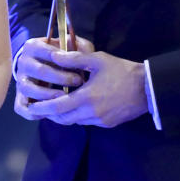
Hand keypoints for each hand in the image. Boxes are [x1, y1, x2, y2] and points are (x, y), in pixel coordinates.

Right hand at [13, 36, 93, 116]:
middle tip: (78, 81)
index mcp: (32, 46)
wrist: (46, 66)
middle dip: (61, 78)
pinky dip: (34, 112)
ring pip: (29, 89)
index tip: (79, 68)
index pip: (47, 52)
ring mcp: (20, 80)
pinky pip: (22, 108)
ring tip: (65, 97)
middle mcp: (23, 62)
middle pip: (39, 71)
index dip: (64, 61)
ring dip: (48, 95)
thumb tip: (81, 54)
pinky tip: (51, 112)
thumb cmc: (62, 56)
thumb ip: (79, 47)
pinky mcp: (20, 97)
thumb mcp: (72, 46)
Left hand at [17, 50, 147, 127]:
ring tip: (54, 105)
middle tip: (39, 107)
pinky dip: (76, 116)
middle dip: (50, 113)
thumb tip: (53, 56)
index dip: (43, 108)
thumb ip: (74, 59)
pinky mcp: (108, 124)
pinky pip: (86, 122)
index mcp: (87, 98)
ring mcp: (100, 121)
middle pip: (64, 118)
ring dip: (63, 115)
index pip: (58, 107)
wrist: (148, 88)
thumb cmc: (122, 71)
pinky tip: (74, 106)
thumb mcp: (97, 60)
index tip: (31, 106)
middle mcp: (91, 113)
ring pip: (74, 121)